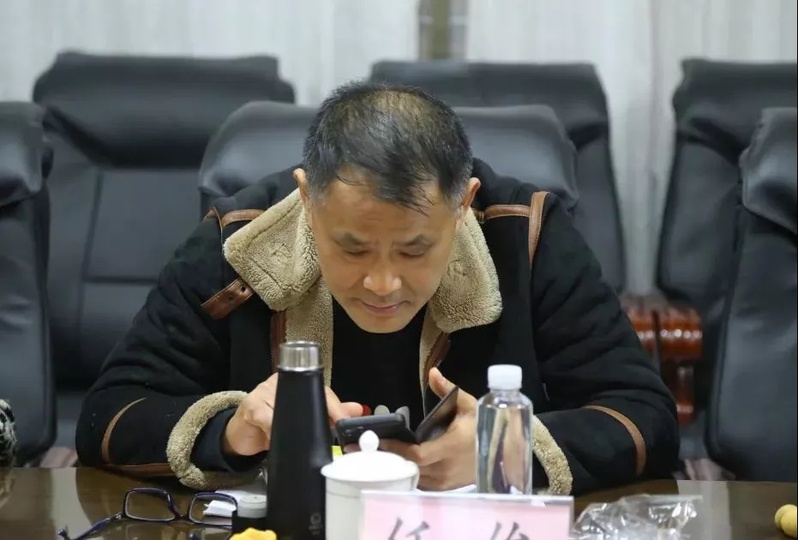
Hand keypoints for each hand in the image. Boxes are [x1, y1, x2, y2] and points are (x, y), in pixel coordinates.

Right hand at [223, 373, 362, 455]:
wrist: (240, 434)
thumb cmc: (271, 422)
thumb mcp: (301, 418)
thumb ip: (329, 413)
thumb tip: (357, 410)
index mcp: (296, 383)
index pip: (320, 390)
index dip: (334, 406)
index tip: (345, 420)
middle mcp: (281, 383)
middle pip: (306, 396)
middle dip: (321, 415)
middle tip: (333, 430)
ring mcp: (264, 392)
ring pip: (287, 408)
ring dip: (296, 427)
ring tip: (304, 440)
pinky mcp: (251, 406)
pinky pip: (267, 419)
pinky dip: (274, 432)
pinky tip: (277, 440)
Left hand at [380, 368, 477, 490]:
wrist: (504, 453)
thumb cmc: (483, 427)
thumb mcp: (468, 405)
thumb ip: (447, 389)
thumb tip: (433, 372)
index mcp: (450, 447)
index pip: (417, 455)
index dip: (397, 450)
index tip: (379, 441)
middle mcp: (445, 468)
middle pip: (411, 469)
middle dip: (391, 459)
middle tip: (370, 449)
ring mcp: (446, 481)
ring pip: (414, 478)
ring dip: (399, 468)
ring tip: (380, 455)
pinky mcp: (446, 488)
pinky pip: (422, 484)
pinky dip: (410, 475)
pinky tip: (400, 464)